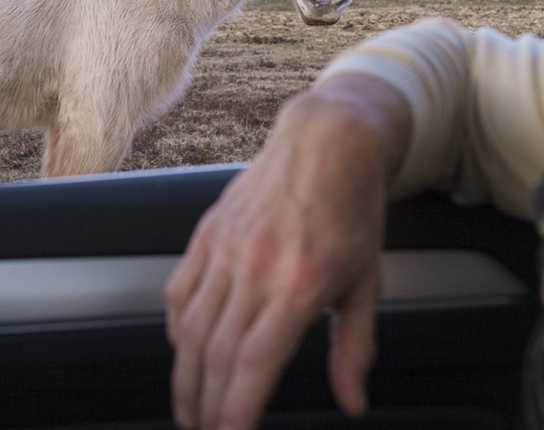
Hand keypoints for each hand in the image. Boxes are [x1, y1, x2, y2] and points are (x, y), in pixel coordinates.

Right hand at [164, 74, 410, 429]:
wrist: (327, 141)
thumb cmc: (352, 208)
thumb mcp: (367, 283)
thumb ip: (355, 348)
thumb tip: (353, 401)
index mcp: (300, 284)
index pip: (255, 362)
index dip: (237, 408)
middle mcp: (255, 268)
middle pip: (217, 355)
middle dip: (208, 406)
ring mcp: (225, 250)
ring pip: (190, 330)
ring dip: (185, 378)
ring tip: (189, 411)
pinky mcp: (207, 235)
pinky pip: (179, 293)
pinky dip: (177, 330)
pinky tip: (183, 354)